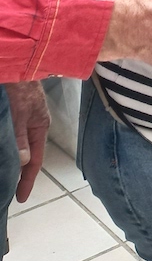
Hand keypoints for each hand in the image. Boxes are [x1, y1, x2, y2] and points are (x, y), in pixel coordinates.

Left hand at [5, 81, 49, 202]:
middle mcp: (34, 124)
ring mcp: (24, 118)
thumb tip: (24, 163)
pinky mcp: (14, 113)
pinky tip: (3, 151)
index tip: (20, 199)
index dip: (27, 180)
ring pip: (18, 145)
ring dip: (11, 159)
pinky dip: (8, 147)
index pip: (36, 160)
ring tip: (4, 174)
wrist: (18, 62)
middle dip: (19, 172)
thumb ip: (21, 137)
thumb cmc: (20, 88)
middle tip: (8, 190)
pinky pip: (12, 136)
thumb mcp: (20, 114)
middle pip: (27, 154)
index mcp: (40, 126)